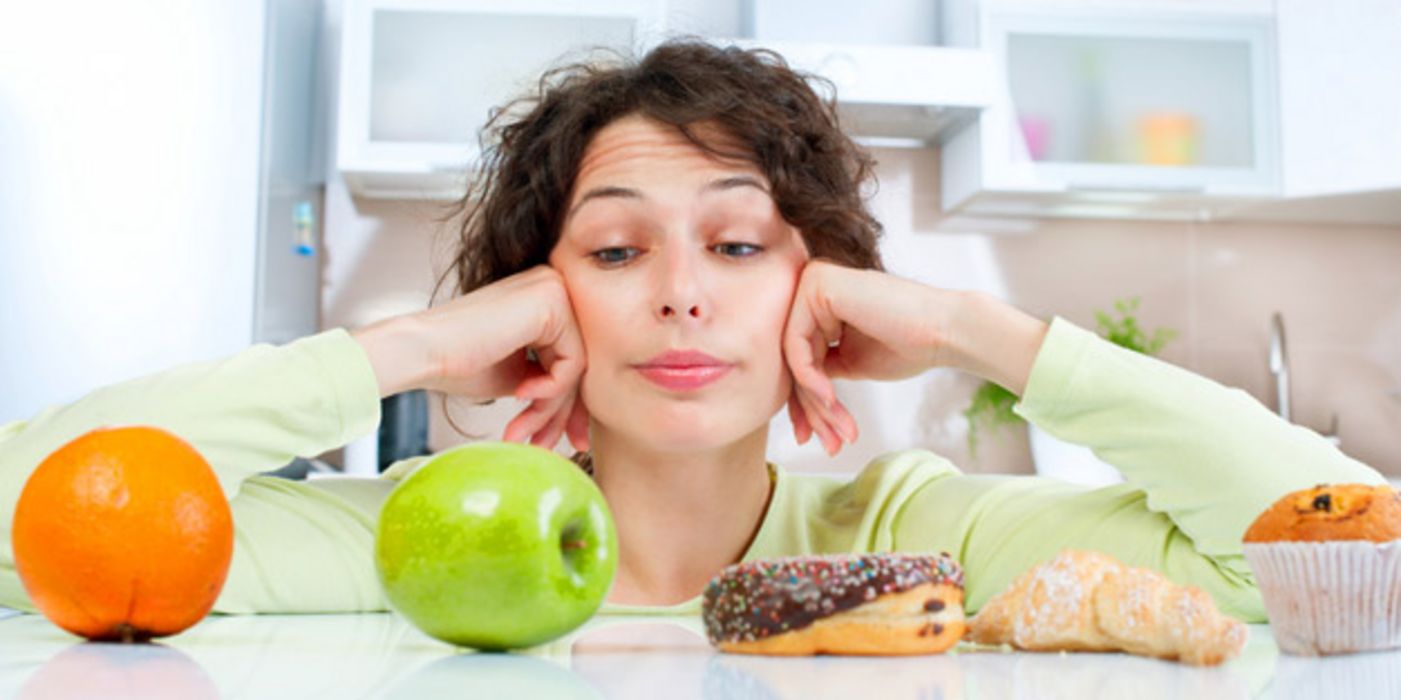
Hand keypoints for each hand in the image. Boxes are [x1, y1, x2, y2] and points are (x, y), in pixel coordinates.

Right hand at [354, 265, 589, 450]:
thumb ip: (553, 383)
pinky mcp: (552, 301)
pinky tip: (521, 392)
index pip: (573, 358)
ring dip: (550, 407)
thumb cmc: (458, 363)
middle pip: (578, 362)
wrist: (421, 351)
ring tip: (522, 428)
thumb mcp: (520, 376)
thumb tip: (584, 418)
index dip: (569, 406)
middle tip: (545, 444)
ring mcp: (555, 289)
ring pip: (576, 366)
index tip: (567, 439)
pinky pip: (572, 361)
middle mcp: (554, 286)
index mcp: (547, 300)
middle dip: (561, 412)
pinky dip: (551, 388)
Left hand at [781, 260, 961, 455]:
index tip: (811, 437)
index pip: (799, 357)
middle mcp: (813, 285)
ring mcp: (813, 280)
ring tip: (836, 430)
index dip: (804, 403)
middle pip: (793, 358)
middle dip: (809, 408)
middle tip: (826, 443)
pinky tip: (829, 398)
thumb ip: (819, 367)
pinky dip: (809, 377)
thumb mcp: (850, 361)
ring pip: (792, 356)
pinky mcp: (817, 284)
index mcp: (821, 300)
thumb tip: (789, 389)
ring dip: (813, 401)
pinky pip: (795, 343)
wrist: (945, 332)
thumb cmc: (909, 345)